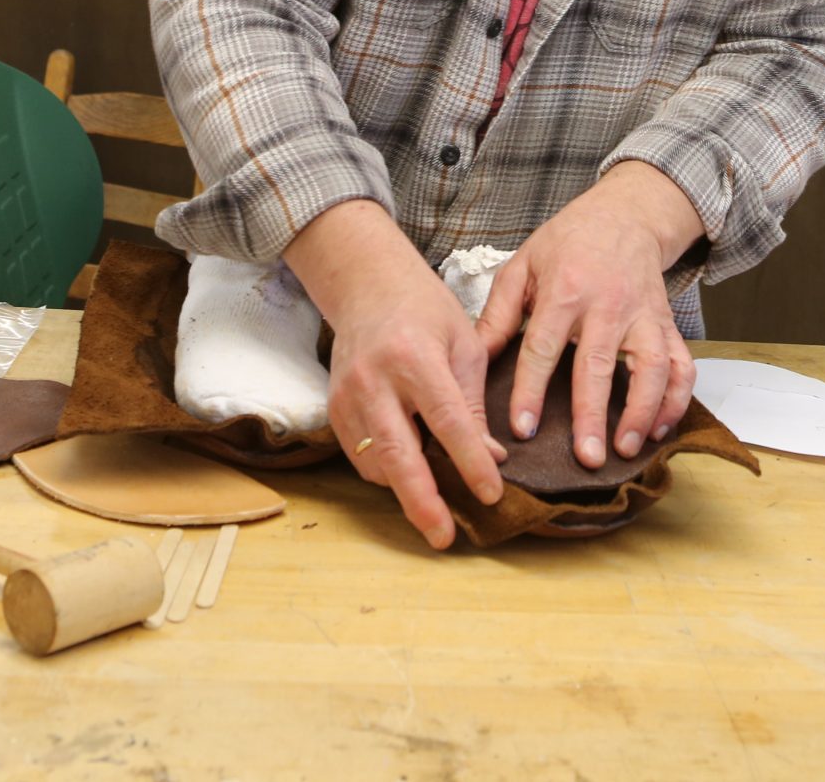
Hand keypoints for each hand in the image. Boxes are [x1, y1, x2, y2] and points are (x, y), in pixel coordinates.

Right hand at [283, 199, 504, 549]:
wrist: (367, 286)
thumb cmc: (425, 310)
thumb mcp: (463, 345)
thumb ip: (474, 403)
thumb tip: (489, 458)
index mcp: (415, 358)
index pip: (448, 421)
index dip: (470, 462)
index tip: (491, 492)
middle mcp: (375, 380)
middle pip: (398, 455)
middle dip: (422, 502)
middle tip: (444, 537)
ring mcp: (347, 397)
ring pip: (375, 463)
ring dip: (407, 488)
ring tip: (437, 503)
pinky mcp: (333, 410)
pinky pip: (360, 457)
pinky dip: (387, 472)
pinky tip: (411, 472)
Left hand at [475, 161, 703, 469]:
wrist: (624, 215)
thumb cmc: (567, 242)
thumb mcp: (523, 265)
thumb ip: (498, 314)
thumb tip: (475, 360)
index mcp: (564, 291)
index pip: (543, 347)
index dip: (531, 390)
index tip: (524, 428)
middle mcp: (607, 305)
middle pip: (599, 364)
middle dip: (592, 414)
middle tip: (585, 457)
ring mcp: (643, 315)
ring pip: (651, 367)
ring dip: (642, 410)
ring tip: (627, 448)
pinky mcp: (667, 323)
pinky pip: (682, 364)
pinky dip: (677, 399)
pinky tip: (660, 428)